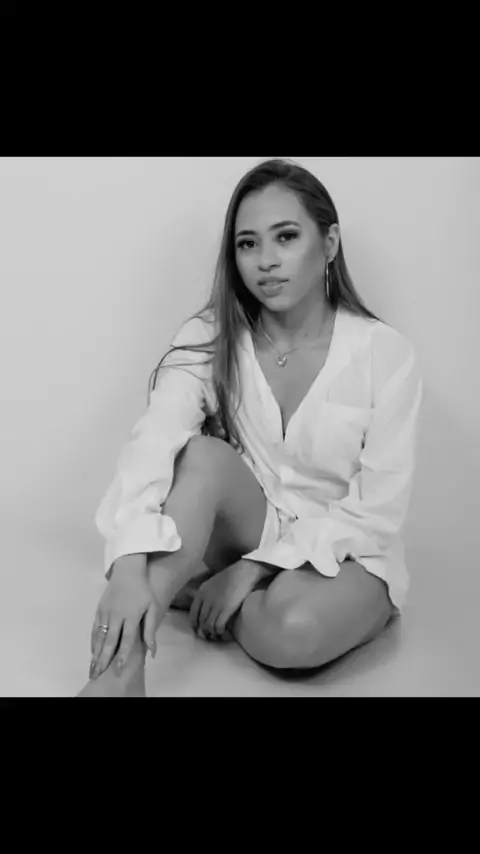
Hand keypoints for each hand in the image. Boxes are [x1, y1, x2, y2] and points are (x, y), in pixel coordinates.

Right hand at [90, 556, 158, 679]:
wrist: (127, 571)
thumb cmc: (143, 590)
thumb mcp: (152, 607)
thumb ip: (150, 630)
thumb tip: (152, 651)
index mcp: (131, 615)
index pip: (126, 639)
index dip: (122, 655)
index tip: (118, 669)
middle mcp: (116, 615)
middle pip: (109, 641)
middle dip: (104, 659)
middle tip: (98, 674)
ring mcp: (105, 613)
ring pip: (99, 637)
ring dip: (96, 653)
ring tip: (93, 668)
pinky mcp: (99, 610)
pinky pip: (94, 629)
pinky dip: (93, 642)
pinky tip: (93, 652)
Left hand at [190, 560, 263, 641]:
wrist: (243, 572)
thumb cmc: (231, 576)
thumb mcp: (213, 582)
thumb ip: (207, 593)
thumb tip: (207, 605)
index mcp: (201, 592)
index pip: (193, 612)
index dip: (194, 623)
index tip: (197, 629)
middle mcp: (206, 600)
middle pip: (200, 621)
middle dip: (203, 631)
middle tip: (208, 636)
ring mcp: (215, 605)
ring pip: (208, 626)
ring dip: (211, 633)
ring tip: (216, 636)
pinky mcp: (225, 609)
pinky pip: (218, 626)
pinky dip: (219, 632)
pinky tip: (223, 633)